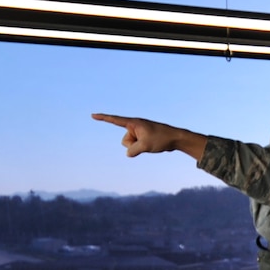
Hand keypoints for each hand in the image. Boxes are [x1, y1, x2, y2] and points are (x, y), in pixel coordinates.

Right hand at [90, 112, 207, 160]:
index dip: (103, 118)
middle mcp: (135, 126)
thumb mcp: (145, 146)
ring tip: (152, 143)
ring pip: (130, 146)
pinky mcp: (142, 138)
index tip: (93, 115)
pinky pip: (136, 147)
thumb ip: (133, 151)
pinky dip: (142, 148)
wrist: (176, 138)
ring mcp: (138, 132)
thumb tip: (129, 154)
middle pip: (125, 141)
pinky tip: (153, 145)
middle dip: (133, 145)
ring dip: (139, 148)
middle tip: (148, 141)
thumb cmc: (162, 139)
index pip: (115, 120)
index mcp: (134, 123)